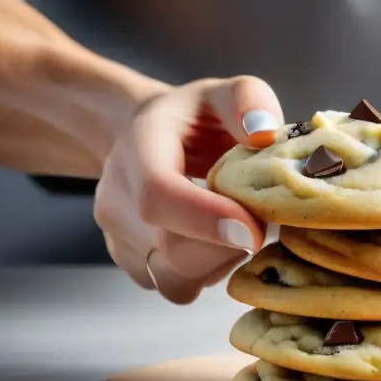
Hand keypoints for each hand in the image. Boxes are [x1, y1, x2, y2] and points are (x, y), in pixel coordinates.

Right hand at [94, 77, 283, 303]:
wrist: (145, 136)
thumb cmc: (193, 118)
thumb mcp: (223, 92)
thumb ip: (248, 100)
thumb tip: (264, 132)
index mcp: (138, 148)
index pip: (159, 195)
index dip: (207, 219)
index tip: (253, 228)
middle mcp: (116, 197)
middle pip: (170, 251)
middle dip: (227, 248)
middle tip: (259, 222)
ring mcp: (118, 236)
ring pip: (174, 281)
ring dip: (220, 265)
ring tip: (237, 230)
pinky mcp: (133, 264)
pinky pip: (176, 288)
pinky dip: (207, 274)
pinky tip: (218, 243)